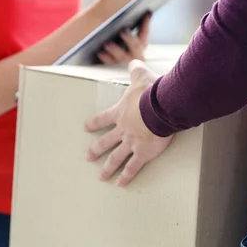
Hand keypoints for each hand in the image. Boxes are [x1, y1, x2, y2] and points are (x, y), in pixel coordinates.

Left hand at [85, 61, 172, 186]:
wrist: (160, 107)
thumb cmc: (151, 91)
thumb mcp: (141, 76)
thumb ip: (135, 69)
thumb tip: (133, 62)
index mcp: (120, 113)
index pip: (103, 118)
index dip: (94, 123)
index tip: (86, 128)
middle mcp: (123, 130)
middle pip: (106, 142)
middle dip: (96, 150)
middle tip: (88, 157)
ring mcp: (131, 143)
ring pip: (116, 157)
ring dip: (107, 168)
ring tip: (101, 176)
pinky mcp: (143, 153)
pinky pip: (132, 167)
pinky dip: (126, 176)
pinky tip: (120, 184)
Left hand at [97, 14, 150, 63]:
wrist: (106, 44)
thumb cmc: (119, 28)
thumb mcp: (125, 19)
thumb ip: (132, 5)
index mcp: (142, 42)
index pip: (145, 32)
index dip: (146, 23)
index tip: (146, 12)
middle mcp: (136, 53)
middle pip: (135, 46)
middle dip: (130, 39)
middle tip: (123, 31)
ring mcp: (124, 59)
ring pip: (121, 56)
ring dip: (115, 50)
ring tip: (107, 43)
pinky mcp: (112, 63)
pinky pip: (109, 62)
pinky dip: (105, 57)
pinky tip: (99, 51)